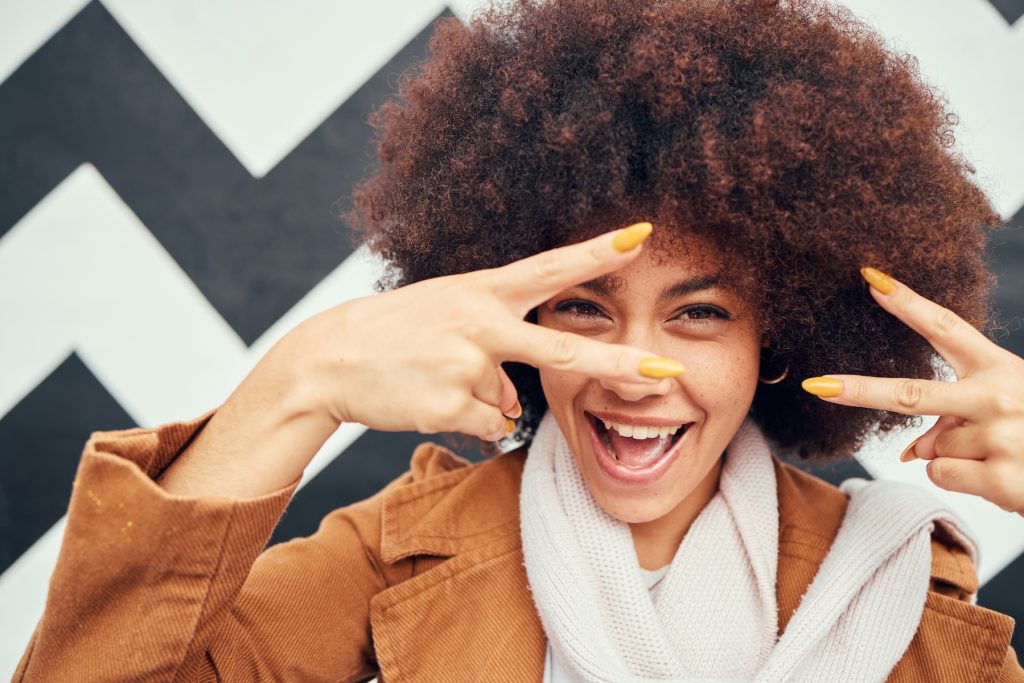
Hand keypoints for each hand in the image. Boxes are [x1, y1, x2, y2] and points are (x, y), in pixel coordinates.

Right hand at [286, 222, 684, 441]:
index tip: (643, 234)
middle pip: (562, 348)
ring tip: (434, 376)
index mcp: (481, 291)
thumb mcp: (446, 312)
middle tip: (666, 372)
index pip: (549, 268)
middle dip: (619, 364)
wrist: (329, 359)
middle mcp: (480, 323)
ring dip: (483, 398)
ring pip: (510, 400)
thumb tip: (517, 404)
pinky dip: (468, 420)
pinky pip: (489, 425)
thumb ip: (493, 345)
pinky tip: (430, 398)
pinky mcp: (451, 405)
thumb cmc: (395, 332)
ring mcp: (466, 365)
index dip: (597, 252)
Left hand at [800, 267, 1023, 515]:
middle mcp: (999, 396)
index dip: (906, 303)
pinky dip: (962, 481)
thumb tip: (912, 453)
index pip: (945, 327)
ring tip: (1002, 455)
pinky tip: (1002, 476)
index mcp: (1000, 368)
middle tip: (818, 386)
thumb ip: (956, 418)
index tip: (870, 279)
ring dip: (954, 456)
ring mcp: (1001, 437)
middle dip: (861, 391)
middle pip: (912, 394)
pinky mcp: (1002, 478)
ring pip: (932, 448)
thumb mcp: (1006, 409)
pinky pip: (943, 476)